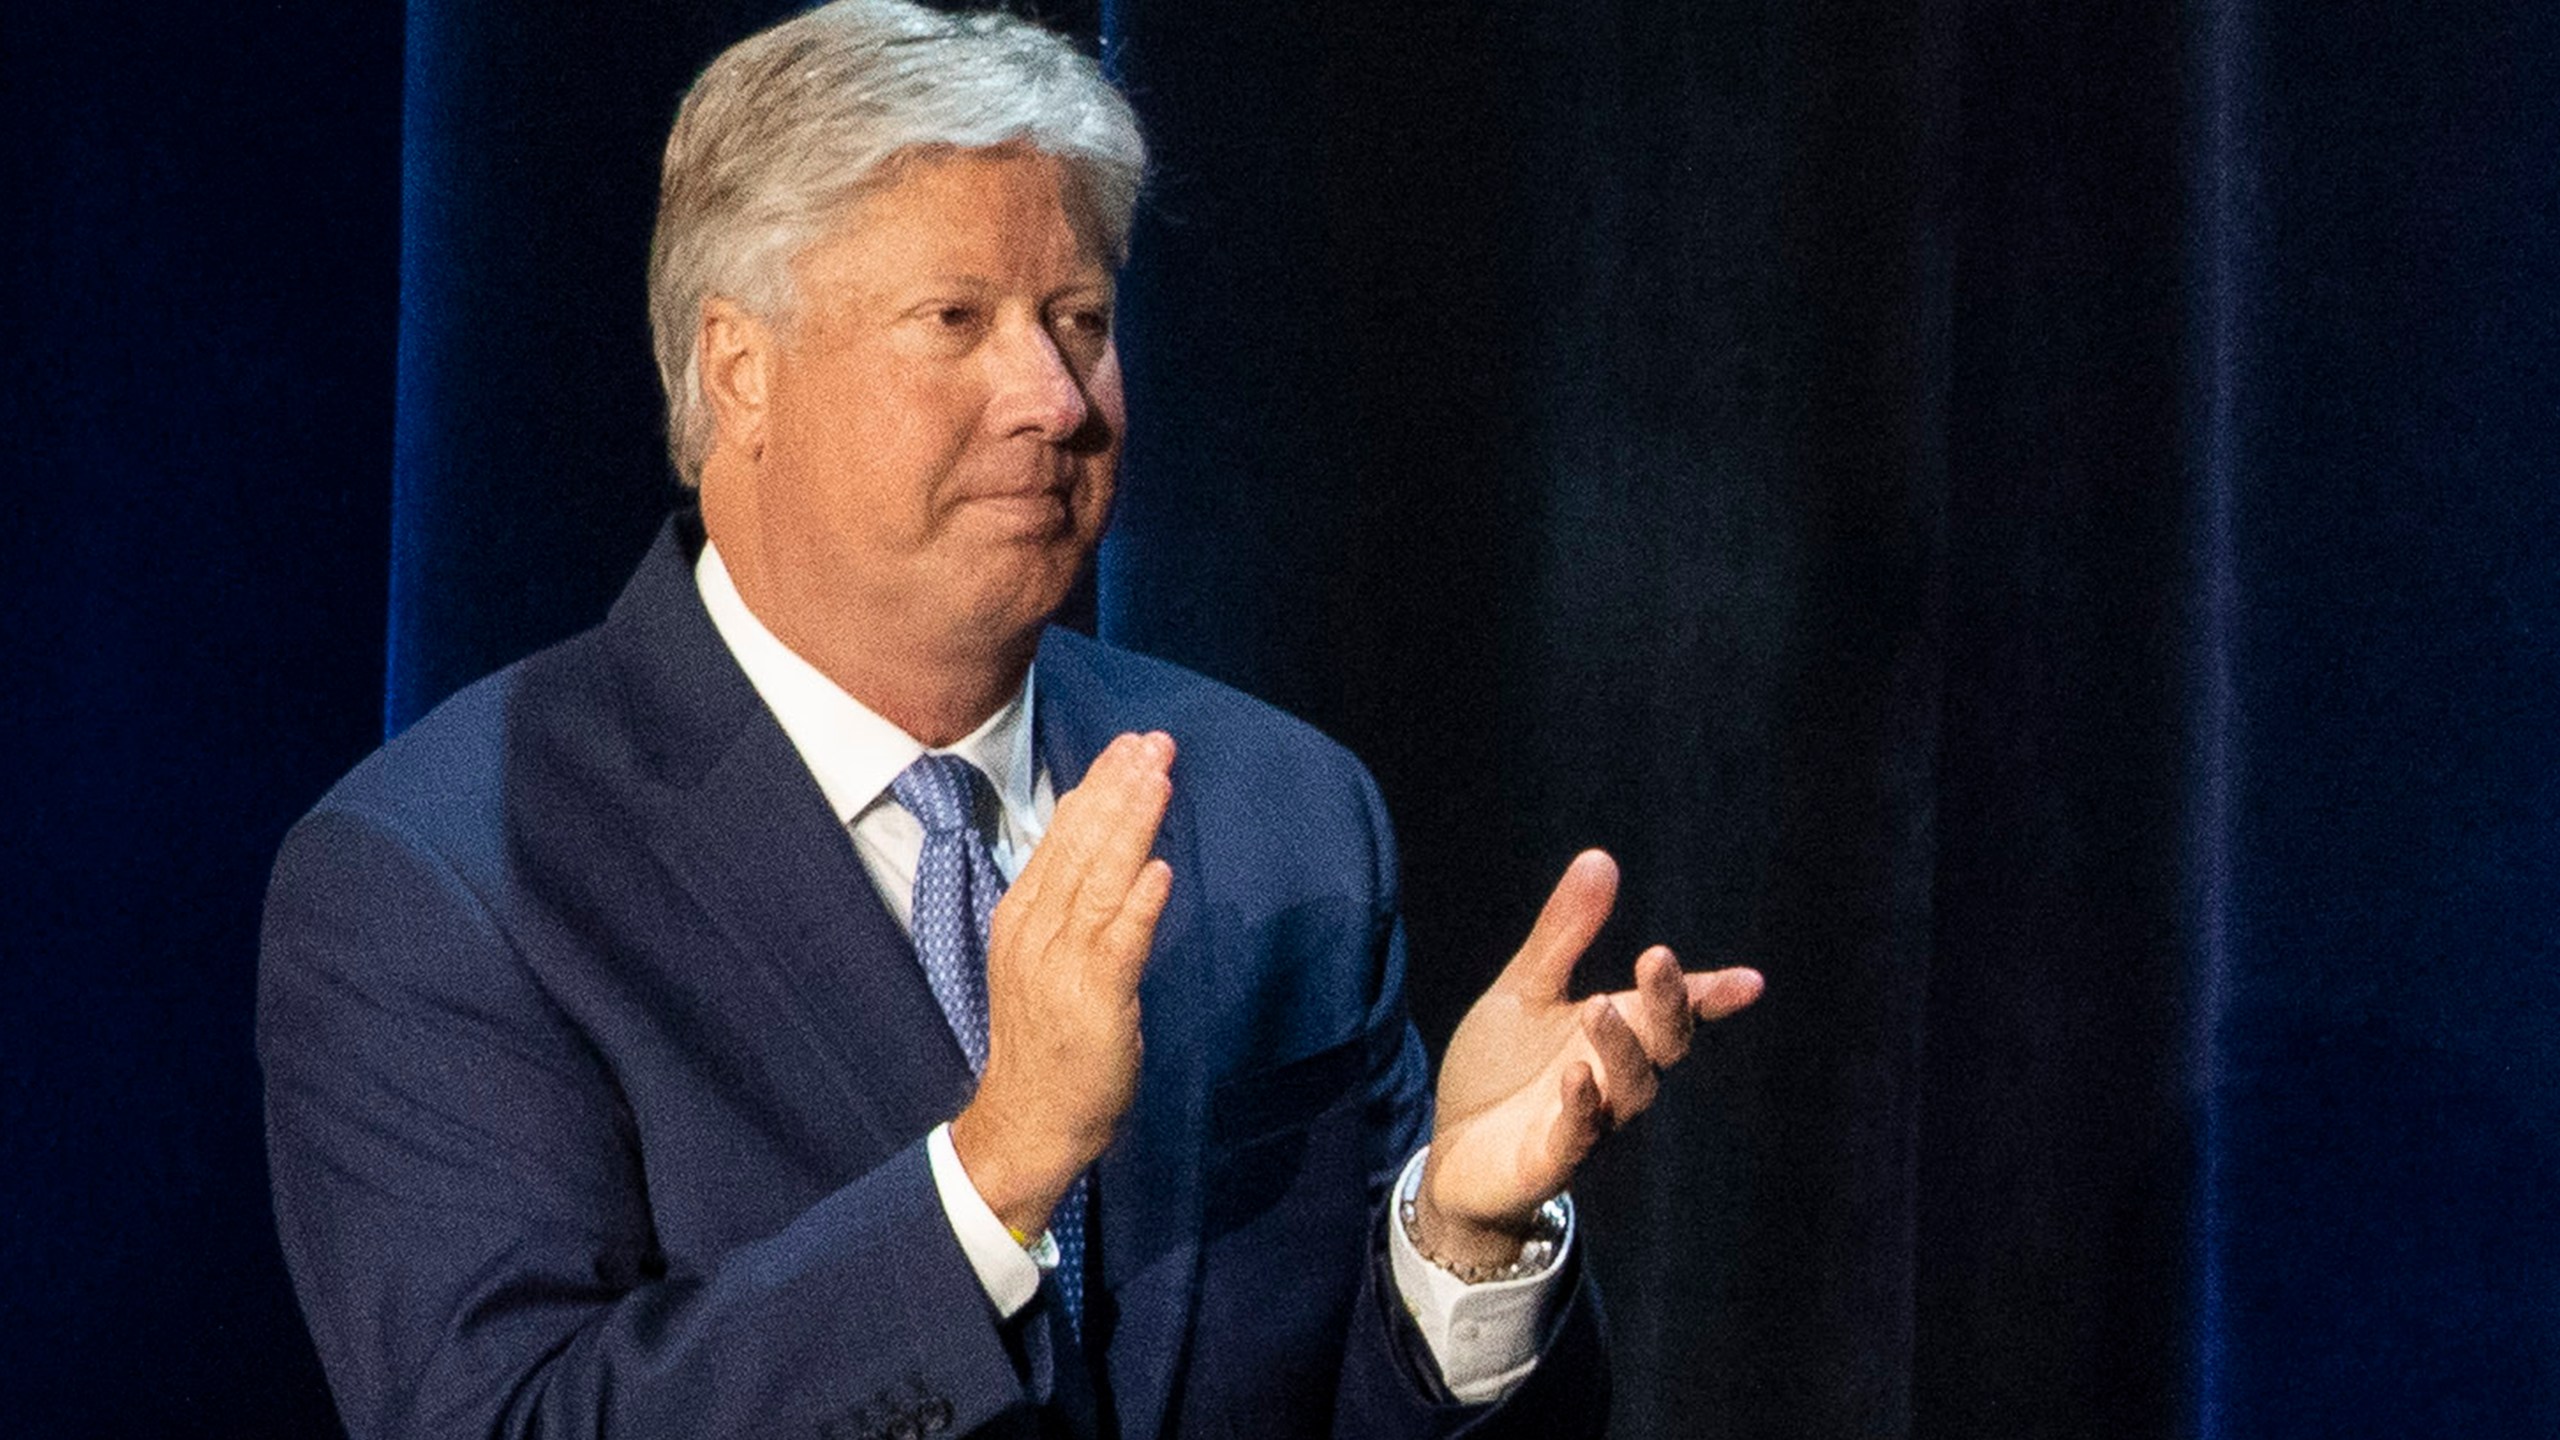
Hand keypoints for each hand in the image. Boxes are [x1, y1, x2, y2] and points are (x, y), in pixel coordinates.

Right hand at [951, 731, 1174, 1236]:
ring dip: (1132, 826)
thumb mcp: (1045, 956)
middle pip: (1082, 846)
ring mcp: (1062, 965)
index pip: (1062, 836)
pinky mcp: (1094, 1002)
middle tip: (1155, 742)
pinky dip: (1138, 905)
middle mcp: (1037, 931)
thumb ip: (1068, 902)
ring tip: (1159, 779)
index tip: (1128, 746)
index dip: (1097, 787)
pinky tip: (1160, 869)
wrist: (1028, 1121)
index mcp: (1023, 915)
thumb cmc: (1046, 1040)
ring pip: (1101, 881)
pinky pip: (1118, 945)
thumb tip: (1102, 842)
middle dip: (1120, 789)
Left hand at [1414, 850, 1761, 1269]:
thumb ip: (1563, 934)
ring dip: (1621, 1049)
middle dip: (1666, 1004)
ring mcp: (1589, 1120)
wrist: (1454, 1155)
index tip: (1750, 981)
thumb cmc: (1501, 1071)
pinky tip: (1575, 1075)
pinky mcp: (1551, 1158)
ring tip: (1600, 1007)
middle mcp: (1615, 1076)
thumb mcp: (1526, 990)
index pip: (1675, 1011)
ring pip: (1628, 1088)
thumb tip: (1600, 857)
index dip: (1712, 996)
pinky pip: (1577, 1136)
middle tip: (1655, 958)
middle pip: (1662, 1043)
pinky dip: (1582, 1107)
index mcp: (1616, 1031)